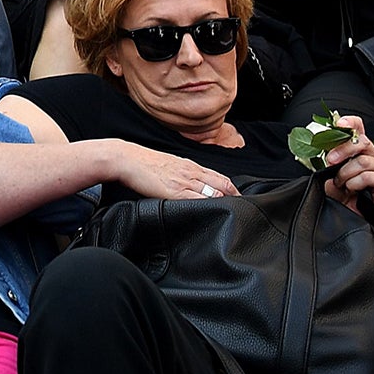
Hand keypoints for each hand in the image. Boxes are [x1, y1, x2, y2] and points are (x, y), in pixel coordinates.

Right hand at [110, 141, 239, 200]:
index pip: (220, 177)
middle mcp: (191, 172)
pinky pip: (197, 200)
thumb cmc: (143, 163)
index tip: (240, 199)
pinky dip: (209, 206)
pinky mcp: (174, 191)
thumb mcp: (168, 165)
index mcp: (190, 165)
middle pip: (222, 184)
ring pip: (214, 192)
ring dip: (226, 202)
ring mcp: (183, 181)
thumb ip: (182, 174)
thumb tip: (192, 185)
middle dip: (236, 197)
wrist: (126, 158)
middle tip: (247, 210)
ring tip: (237, 214)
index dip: (233, 189)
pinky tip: (214, 212)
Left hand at [323, 116, 373, 209]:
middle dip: (342, 150)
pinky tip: (351, 188)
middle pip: (361, 141)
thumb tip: (320, 154)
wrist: (354, 210)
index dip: (350, 122)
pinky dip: (354, 183)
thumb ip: (328, 159)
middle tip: (329, 160)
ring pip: (362, 161)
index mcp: (357, 146)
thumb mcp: (332, 170)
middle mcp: (371, 152)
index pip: (358, 126)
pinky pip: (367, 177)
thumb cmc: (343, 187)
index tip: (339, 123)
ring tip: (340, 182)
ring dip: (345, 173)